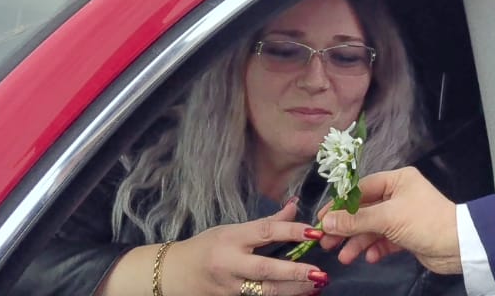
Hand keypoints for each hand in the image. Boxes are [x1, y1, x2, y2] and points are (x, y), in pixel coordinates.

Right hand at [160, 201, 329, 294]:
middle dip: (294, 272)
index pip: (265, 232)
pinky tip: (300, 294)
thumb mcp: (232, 229)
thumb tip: (294, 206)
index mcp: (231, 238)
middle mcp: (229, 264)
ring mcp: (229, 286)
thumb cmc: (206, 247)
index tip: (314, 232)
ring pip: (265, 291)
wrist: (174, 274)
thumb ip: (265, 223)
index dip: (291, 231)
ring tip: (316, 285)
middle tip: (320, 272)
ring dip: (293, 290)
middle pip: (265, 270)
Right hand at [316, 167, 462, 274]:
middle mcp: (399, 194)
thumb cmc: (424, 222)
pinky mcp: (407, 235)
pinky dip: (375, 248)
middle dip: (346, 227)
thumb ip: (355, 220)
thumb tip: (327, 221)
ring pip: (372, 227)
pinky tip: (370, 258)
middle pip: (364, 210)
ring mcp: (403, 215)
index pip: (360, 189)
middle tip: (327, 242)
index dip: (340, 204)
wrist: (458, 247)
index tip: (322, 219)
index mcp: (397, 180)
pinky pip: (384, 240)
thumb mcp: (387, 218)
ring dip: (358, 242)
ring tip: (344, 257)